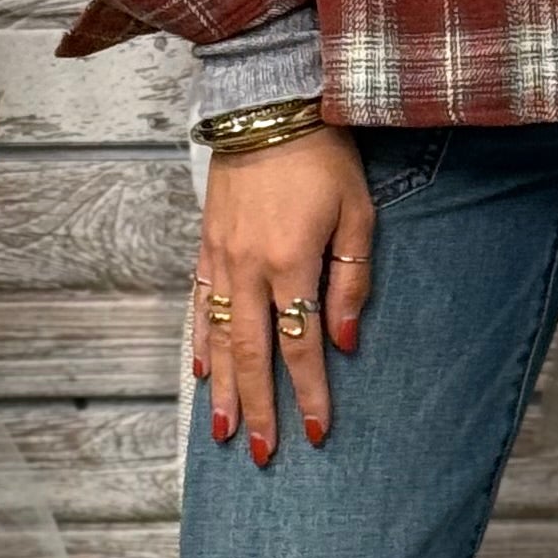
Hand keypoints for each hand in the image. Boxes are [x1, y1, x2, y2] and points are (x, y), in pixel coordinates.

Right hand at [192, 127, 373, 461]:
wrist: (267, 105)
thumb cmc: (322, 156)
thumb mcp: (358, 213)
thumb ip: (352, 280)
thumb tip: (345, 341)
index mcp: (291, 262)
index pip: (302, 345)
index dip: (311, 394)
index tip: (318, 432)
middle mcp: (249, 268)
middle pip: (254, 355)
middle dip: (258, 409)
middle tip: (261, 453)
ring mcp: (222, 259)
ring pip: (220, 338)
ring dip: (222, 388)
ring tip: (221, 430)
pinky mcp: (207, 246)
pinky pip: (200, 305)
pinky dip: (200, 341)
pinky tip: (201, 370)